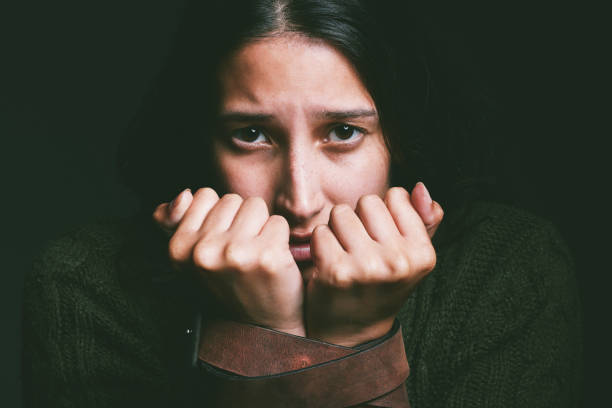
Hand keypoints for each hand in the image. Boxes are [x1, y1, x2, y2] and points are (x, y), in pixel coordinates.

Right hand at [153, 188, 304, 335]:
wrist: (262, 327)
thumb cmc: (231, 284)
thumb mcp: (194, 256)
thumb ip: (178, 221)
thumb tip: (183, 194)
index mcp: (180, 248)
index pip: (204, 195)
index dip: (219, 216)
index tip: (221, 244)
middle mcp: (204, 251)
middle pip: (233, 199)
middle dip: (241, 220)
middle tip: (241, 253)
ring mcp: (235, 253)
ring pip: (256, 206)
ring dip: (261, 226)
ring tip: (256, 254)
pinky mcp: (267, 256)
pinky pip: (278, 223)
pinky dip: (281, 239)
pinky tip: (273, 261)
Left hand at [305, 183, 442, 345]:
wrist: (352, 331)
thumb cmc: (381, 285)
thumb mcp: (412, 257)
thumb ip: (424, 219)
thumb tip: (420, 187)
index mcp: (422, 254)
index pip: (396, 196)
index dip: (383, 213)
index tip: (381, 239)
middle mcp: (398, 261)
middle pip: (367, 201)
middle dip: (359, 218)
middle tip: (360, 248)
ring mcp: (366, 267)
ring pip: (340, 212)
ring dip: (337, 229)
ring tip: (344, 254)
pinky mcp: (335, 272)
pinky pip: (320, 232)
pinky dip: (319, 244)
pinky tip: (328, 264)